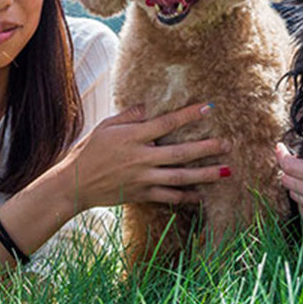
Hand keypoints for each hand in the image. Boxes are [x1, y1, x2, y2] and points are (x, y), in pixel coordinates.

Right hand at [58, 101, 230, 208]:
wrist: (74, 184)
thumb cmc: (90, 151)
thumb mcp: (106, 126)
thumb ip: (129, 116)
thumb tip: (149, 106)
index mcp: (133, 137)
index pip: (166, 123)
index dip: (188, 115)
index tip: (209, 108)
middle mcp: (141, 158)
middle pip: (180, 152)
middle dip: (206, 148)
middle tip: (228, 144)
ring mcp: (143, 178)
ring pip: (179, 177)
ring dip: (205, 174)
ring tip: (226, 171)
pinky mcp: (142, 194)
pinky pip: (169, 196)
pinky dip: (186, 196)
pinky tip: (202, 195)